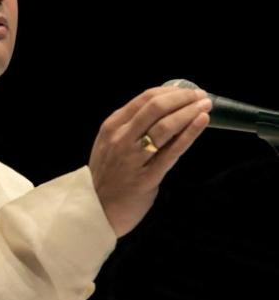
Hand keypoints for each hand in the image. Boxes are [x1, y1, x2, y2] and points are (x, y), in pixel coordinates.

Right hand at [89, 86, 211, 236]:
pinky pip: (172, 150)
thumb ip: (129, 128)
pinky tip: (201, 122)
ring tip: (204, 106)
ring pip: (165, 126)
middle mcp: (121, 137)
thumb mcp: (109, 144)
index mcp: (112, 126)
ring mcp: (134, 157)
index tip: (186, 90)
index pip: (144, 99)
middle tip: (199, 95)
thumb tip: (162, 112)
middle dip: (182, 98)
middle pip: (156, 107)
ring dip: (189, 112)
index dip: (169, 91)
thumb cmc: (106, 176)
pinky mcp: (148, 176)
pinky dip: (189, 133)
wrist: (96, 209)